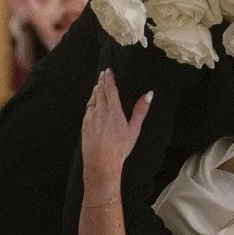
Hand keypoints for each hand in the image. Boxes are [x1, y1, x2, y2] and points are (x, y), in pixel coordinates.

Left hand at [81, 70, 151, 190]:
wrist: (101, 163)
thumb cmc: (120, 148)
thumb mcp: (134, 129)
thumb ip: (141, 110)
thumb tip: (149, 94)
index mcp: (113, 110)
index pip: (110, 89)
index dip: (109, 79)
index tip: (108, 71)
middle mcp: (100, 111)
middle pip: (100, 92)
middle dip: (101, 82)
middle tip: (102, 74)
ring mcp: (90, 118)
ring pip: (92, 100)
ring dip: (95, 91)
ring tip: (97, 86)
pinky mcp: (84, 126)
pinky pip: (87, 110)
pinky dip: (90, 103)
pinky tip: (91, 104)